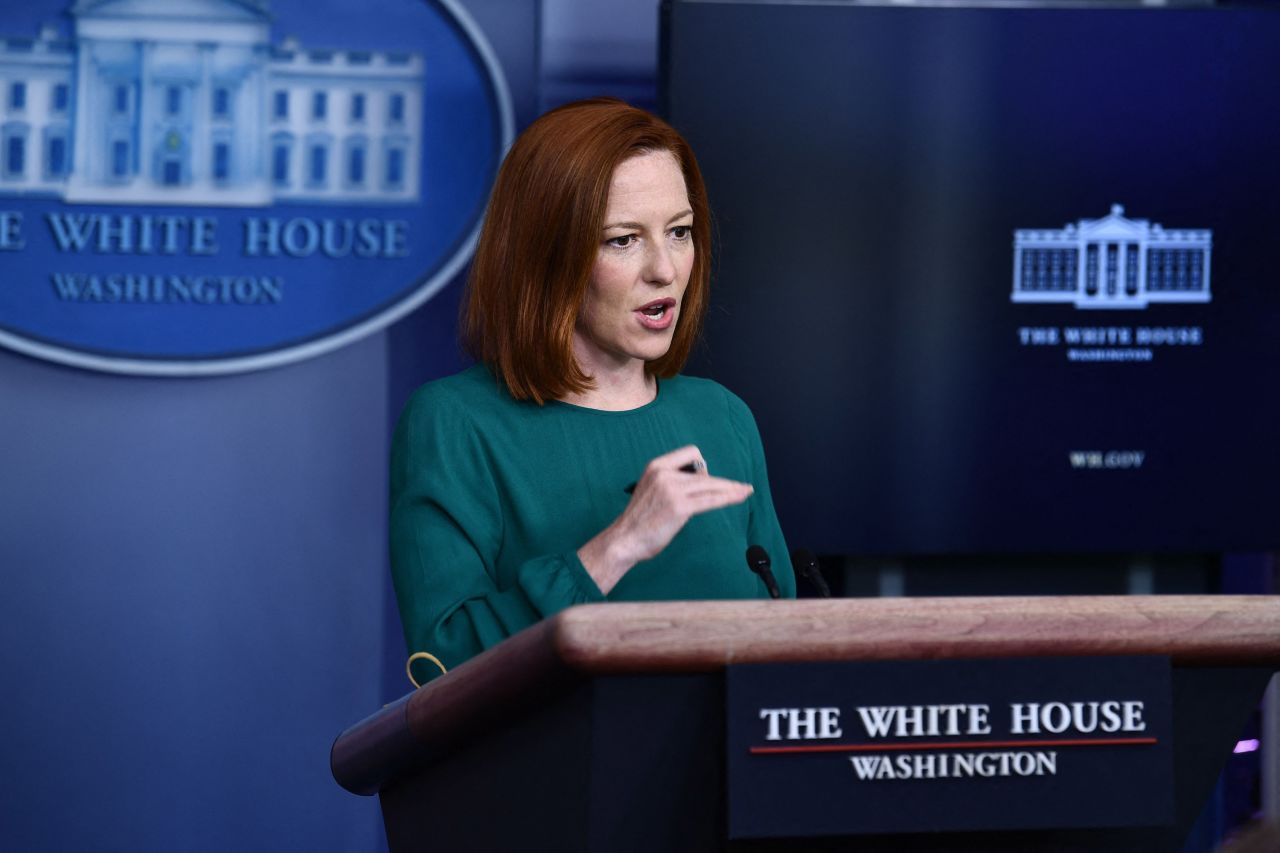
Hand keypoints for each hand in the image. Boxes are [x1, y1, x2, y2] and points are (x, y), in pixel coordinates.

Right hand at [577, 445, 753, 593]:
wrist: (624, 539)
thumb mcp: (652, 490)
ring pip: (711, 486)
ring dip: (731, 489)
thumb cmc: (639, 520)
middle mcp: (665, 473)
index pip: (691, 453)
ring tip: (746, 491)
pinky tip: (740, 497)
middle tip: (741, 487)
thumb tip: (698, 484)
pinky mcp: (680, 507)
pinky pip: (711, 500)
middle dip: (724, 482)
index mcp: (657, 466)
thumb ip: (671, 482)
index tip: (707, 480)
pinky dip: (728, 498)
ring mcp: (672, 490)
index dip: (703, 465)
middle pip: (705, 473)